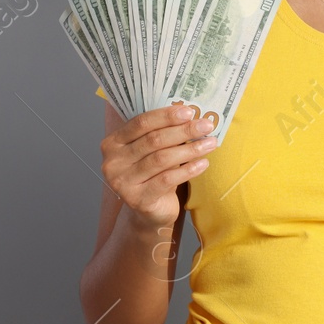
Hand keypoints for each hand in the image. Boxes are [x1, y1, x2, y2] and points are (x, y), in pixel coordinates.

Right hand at [100, 102, 216, 229]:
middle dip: (183, 131)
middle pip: (153, 140)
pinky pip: (167, 180)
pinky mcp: (138, 199)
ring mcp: (123, 182)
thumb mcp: (152, 151)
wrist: (149, 211)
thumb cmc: (152, 174)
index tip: (190, 112)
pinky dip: (188, 170)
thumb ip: (162, 133)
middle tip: (206, 125)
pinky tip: (203, 163)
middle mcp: (113, 162)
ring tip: (210, 143)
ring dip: (190, 149)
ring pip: (161, 159)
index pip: (140, 123)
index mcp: (113, 143)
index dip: (166, 116)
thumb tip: (191, 116)